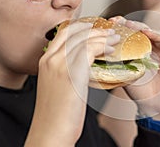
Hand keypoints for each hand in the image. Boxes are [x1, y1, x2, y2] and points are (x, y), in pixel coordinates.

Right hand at [25, 22, 119, 145]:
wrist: (51, 132)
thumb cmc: (56, 114)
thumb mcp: (58, 86)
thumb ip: (66, 71)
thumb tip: (83, 65)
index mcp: (45, 61)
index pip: (63, 34)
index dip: (80, 28)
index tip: (93, 28)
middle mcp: (51, 59)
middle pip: (74, 32)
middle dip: (94, 29)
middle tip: (108, 31)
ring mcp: (60, 64)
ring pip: (84, 39)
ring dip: (102, 36)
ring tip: (115, 38)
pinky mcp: (72, 72)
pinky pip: (90, 49)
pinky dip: (103, 46)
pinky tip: (111, 50)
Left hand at [110, 16, 159, 120]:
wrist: (155, 106)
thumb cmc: (140, 90)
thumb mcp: (126, 76)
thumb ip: (119, 64)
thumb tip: (102, 54)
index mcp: (138, 49)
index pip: (131, 33)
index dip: (123, 25)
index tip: (113, 22)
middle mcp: (151, 46)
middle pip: (145, 30)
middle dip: (136, 25)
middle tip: (127, 24)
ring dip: (153, 32)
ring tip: (145, 31)